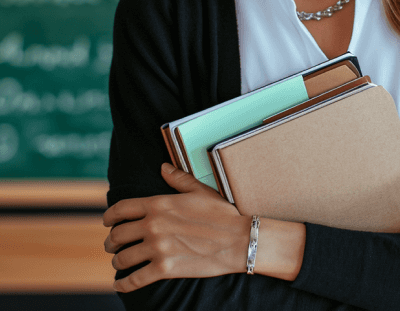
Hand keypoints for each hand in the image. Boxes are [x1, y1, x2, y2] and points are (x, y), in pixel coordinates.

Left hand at [103, 163, 249, 292]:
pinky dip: (123, 285)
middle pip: (117, 235)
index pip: (121, 209)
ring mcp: (158, 248)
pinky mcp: (164, 270)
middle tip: (112, 246)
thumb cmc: (221, 213)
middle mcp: (153, 225)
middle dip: (111, 242)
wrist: (238, 240)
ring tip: (120, 263)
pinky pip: (134, 280)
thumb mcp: (200, 191)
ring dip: (117, 262)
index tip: (107, 222)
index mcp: (159, 204)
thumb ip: (178, 179)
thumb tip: (163, 167)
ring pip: (122, 259)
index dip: (109, 217)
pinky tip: (120, 285)